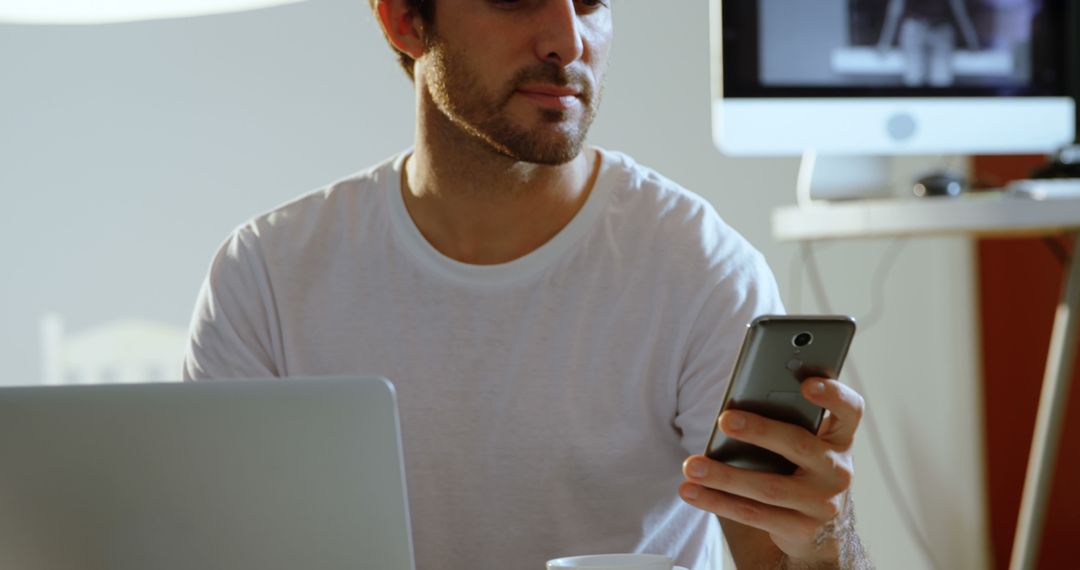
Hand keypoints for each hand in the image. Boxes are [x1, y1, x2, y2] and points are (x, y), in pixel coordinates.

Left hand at [678, 378, 863, 563]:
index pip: (849, 410)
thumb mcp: (804, 444)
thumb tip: (733, 410)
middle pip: (800, 445)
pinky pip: (753, 514)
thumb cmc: (801, 469)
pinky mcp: (801, 528)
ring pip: (769, 486)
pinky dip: (717, 501)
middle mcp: (838, 469)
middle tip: (724, 419)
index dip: (832, 395)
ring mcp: (823, 503)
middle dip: (760, 431)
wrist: (821, 530)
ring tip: (691, 465)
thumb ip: (785, 422)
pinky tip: (691, 491)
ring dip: (724, 476)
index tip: (806, 383)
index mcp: (839, 438)